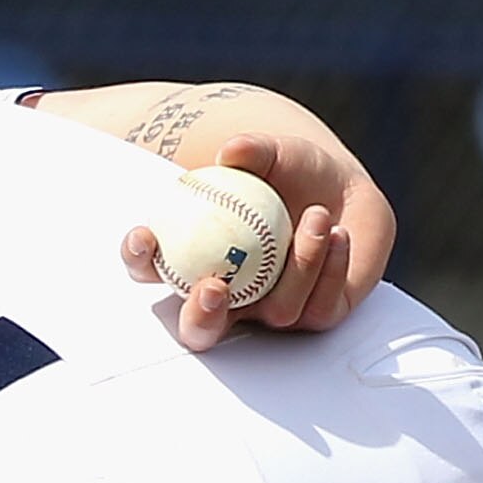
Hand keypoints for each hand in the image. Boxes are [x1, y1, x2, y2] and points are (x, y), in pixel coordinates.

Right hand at [123, 130, 394, 349]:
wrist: (343, 188)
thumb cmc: (291, 171)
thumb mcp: (272, 153)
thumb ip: (252, 151)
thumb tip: (232, 152)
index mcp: (196, 261)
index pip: (153, 271)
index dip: (140, 261)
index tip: (145, 236)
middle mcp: (231, 298)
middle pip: (200, 331)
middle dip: (199, 318)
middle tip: (211, 286)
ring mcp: (273, 311)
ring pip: (278, 311)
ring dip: (299, 264)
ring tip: (317, 214)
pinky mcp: (319, 315)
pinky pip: (320, 307)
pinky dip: (330, 268)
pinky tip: (338, 234)